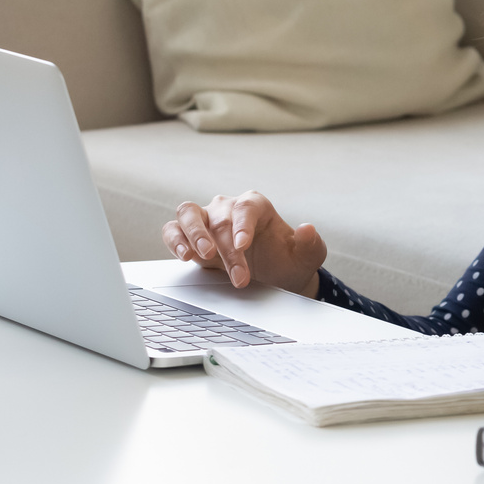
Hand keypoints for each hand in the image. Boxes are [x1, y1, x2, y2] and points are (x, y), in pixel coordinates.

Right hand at [162, 191, 325, 295]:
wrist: (273, 278)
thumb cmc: (288, 262)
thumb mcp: (307, 256)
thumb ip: (311, 243)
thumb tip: (308, 228)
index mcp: (256, 206)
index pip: (245, 208)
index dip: (242, 225)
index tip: (243, 246)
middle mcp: (228, 208)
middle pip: (219, 219)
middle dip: (227, 249)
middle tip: (238, 276)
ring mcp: (207, 220)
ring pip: (189, 214)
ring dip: (193, 234)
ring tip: (200, 255)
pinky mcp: (189, 237)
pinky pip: (173, 230)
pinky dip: (175, 240)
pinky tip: (183, 255)